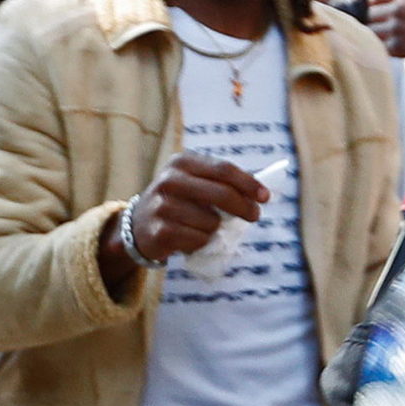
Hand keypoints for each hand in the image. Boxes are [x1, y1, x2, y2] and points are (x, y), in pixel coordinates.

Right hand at [112, 151, 269, 268]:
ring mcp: (162, 205)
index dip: (248, 183)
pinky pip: (199, 239)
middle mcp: (170, 179)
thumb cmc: (179, 202)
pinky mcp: (160, 231)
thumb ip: (222, 184)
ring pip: (212, 221)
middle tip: (254, 216)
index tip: (265, 197)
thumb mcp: (195, 184)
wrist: (139, 226)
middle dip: (244, 207)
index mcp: (182, 162)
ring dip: (215, 229)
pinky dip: (202, 242)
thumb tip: (261, 193)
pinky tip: (189, 239)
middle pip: (221, 193)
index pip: (223, 169)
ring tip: (202, 227)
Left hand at [366, 0, 404, 66]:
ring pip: (372, 31)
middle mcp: (398, 8)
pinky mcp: (396, 46)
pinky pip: (381, 47)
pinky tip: (399, 49)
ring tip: (395, 39)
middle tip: (390, 28)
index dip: (375, 2)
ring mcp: (395, 27)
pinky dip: (387, 50)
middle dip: (378, 21)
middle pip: (371, 13)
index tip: (380, 9)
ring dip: (381, 36)